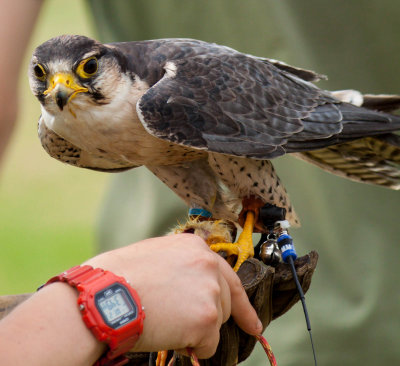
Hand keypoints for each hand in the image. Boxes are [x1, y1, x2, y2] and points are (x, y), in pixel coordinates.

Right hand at [85, 234, 261, 358]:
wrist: (104, 296)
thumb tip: (186, 281)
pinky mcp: (206, 318)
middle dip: (208, 315)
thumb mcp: (153, 255)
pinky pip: (208, 344)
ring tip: (166, 321)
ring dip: (196, 329)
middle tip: (184, 322)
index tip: (252, 322)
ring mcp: (209, 291)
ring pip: (216, 323)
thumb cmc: (117, 277)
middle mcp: (208, 265)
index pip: (227, 276)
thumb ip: (179, 263)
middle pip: (224, 301)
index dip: (240, 302)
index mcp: (195, 248)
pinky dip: (193, 347)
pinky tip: (170, 334)